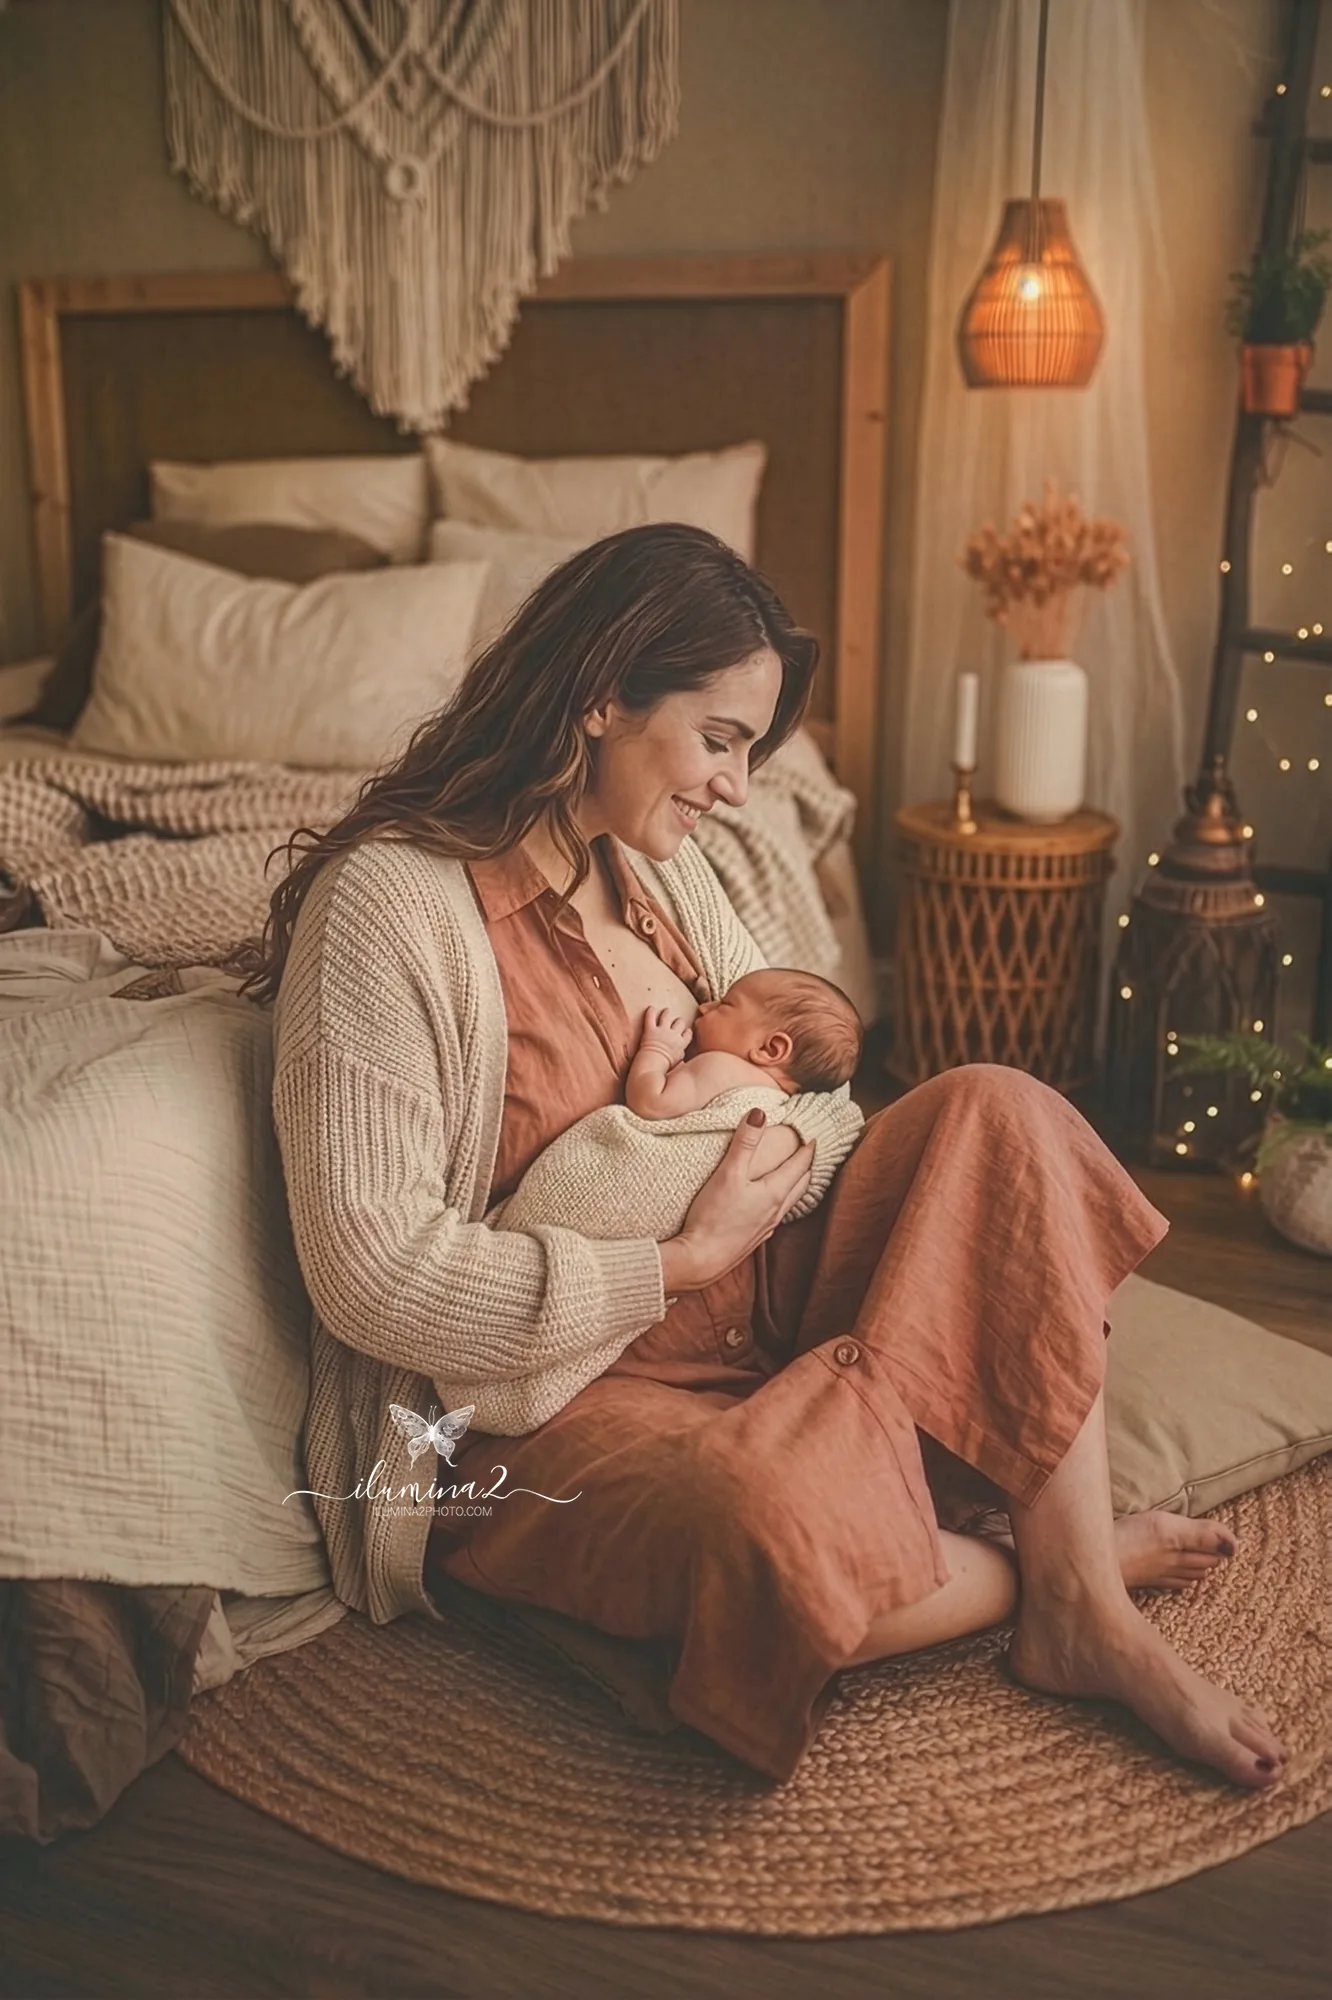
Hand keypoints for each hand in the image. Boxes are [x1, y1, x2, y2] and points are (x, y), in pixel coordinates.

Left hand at [637, 1004, 691, 1067]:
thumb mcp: (677, 1065)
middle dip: (678, 1021)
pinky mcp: (650, 1030)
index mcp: (681, 1044)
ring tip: (666, 1010)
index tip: (686, 1031)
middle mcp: (673, 1035)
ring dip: (666, 1012)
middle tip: (676, 1020)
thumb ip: (681, 1059)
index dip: (687, 1031)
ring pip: (666, 1016)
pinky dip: (650, 1011)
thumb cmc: (664, 1069)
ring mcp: (662, 1031)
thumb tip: (683, 1061)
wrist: (653, 1067)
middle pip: (680, 1023)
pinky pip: (650, 1017)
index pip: (688, 1034)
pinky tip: (650, 1008)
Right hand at [661, 1110, 814, 1290]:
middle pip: (800, 1184)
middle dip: (807, 1166)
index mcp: (774, 1192)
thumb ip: (744, 1143)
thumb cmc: (713, 1216)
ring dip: (795, 1186)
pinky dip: (779, 1203)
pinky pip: (775, 1217)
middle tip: (809, 1151)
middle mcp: (776, 1211)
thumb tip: (760, 1113)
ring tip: (795, 1175)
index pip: (799, 1165)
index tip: (812, 1134)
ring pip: (789, 1202)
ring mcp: (766, 1227)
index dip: (807, 1148)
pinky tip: (770, 1205)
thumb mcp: (728, 1173)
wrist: (700, 1259)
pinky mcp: (753, 1239)